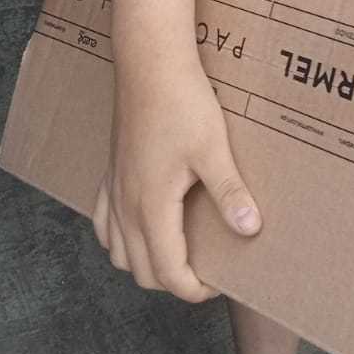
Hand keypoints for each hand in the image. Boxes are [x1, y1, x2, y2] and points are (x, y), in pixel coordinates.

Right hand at [92, 54, 260, 302]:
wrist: (149, 63)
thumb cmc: (182, 102)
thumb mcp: (213, 149)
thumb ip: (229, 193)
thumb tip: (250, 229)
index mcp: (151, 207)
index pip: (167, 272)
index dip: (192, 289)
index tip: (217, 284)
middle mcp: (126, 205)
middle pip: (140, 270)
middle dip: (171, 280)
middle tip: (203, 270)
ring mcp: (114, 187)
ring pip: (116, 250)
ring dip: (143, 262)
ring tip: (175, 252)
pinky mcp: (110, 170)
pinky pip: (103, 220)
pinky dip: (117, 237)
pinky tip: (137, 225)